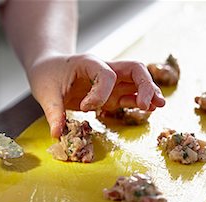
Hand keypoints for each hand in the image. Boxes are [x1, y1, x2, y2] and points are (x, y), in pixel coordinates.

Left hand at [27, 53, 164, 137]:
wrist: (48, 68)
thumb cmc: (47, 75)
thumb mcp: (45, 93)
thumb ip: (53, 112)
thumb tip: (57, 134)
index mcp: (89, 63)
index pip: (106, 75)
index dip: (100, 94)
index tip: (85, 108)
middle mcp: (105, 69)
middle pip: (135, 69)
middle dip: (144, 85)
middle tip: (147, 104)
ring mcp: (111, 81)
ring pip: (138, 81)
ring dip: (149, 93)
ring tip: (159, 106)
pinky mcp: (111, 93)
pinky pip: (130, 95)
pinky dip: (140, 102)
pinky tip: (149, 110)